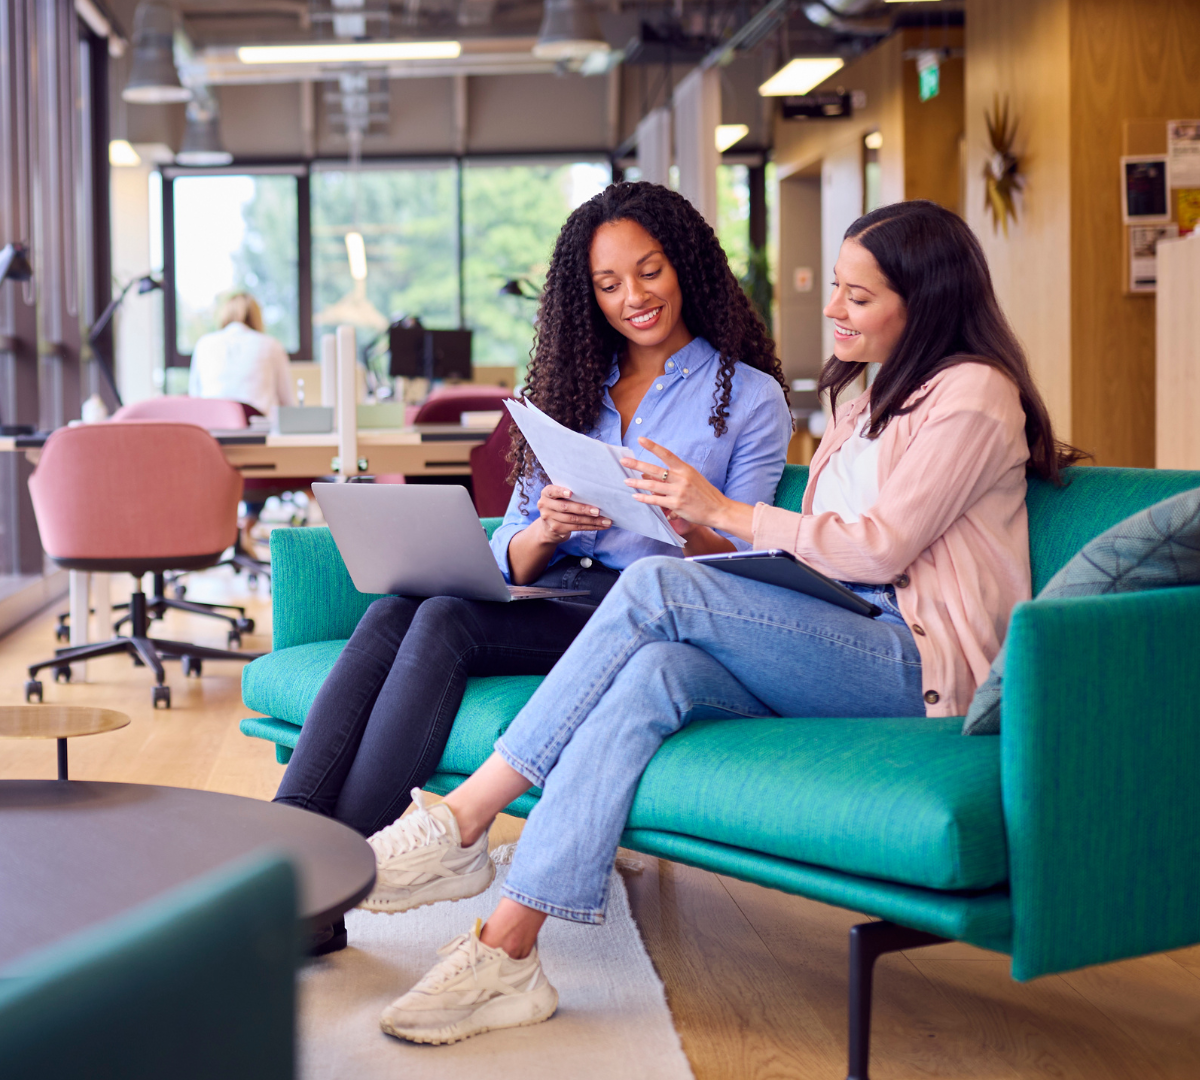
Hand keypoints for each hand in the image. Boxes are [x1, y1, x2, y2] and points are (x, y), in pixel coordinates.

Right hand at [534, 485, 611, 544]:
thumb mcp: (559, 497)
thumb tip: (594, 492)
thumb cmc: (559, 505)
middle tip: (598, 511)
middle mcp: (545, 506)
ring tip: (606, 521)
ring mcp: (550, 519)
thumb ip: (569, 492)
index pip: (552, 491)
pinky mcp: (557, 529)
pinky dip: (591, 527)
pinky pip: (577, 528)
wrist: (548, 527)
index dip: (561, 492)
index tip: (571, 493)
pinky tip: (601, 526)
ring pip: (574, 519)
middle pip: (566, 507)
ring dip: (592, 521)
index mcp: (546, 494)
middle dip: (583, 509)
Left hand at [621, 438, 739, 532]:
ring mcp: (679, 492)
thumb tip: (653, 476)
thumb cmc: (705, 493)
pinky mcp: (677, 505)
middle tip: (624, 461)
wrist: (718, 509)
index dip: (653, 446)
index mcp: (685, 469)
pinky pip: (657, 501)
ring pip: (653, 486)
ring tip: (626, 482)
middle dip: (637, 464)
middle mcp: (681, 478)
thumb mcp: (693, 478)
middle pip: (655, 469)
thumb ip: (676, 475)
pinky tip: (636, 496)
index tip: (640, 439)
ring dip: (637, 484)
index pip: (667, 454)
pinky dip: (645, 499)